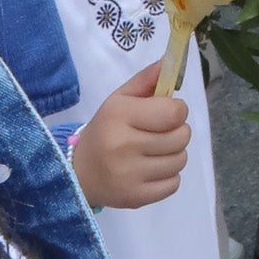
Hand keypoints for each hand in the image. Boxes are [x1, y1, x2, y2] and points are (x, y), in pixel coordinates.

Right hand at [67, 63, 189, 209]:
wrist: (77, 173)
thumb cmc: (104, 131)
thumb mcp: (119, 99)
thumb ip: (146, 80)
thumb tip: (171, 60)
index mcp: (120, 115)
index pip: (174, 112)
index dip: (176, 110)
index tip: (165, 113)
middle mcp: (124, 145)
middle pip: (182, 137)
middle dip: (176, 132)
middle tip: (158, 133)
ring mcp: (130, 175)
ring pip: (180, 160)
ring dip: (173, 155)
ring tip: (153, 152)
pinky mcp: (136, 198)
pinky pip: (174, 184)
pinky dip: (168, 177)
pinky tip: (150, 170)